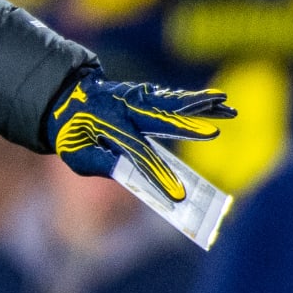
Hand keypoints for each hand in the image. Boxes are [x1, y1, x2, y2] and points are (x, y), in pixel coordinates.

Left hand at [46, 72, 234, 201]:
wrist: (65, 98)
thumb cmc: (72, 134)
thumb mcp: (76, 155)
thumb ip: (101, 163)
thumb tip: (127, 171)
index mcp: (107, 127)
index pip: (138, 154)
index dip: (159, 176)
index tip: (180, 196)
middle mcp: (124, 109)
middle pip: (160, 119)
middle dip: (186, 128)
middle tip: (214, 133)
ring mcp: (135, 99)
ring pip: (171, 102)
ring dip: (200, 105)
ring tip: (228, 106)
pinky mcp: (144, 95)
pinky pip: (171, 98)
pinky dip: (193, 99)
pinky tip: (217, 100)